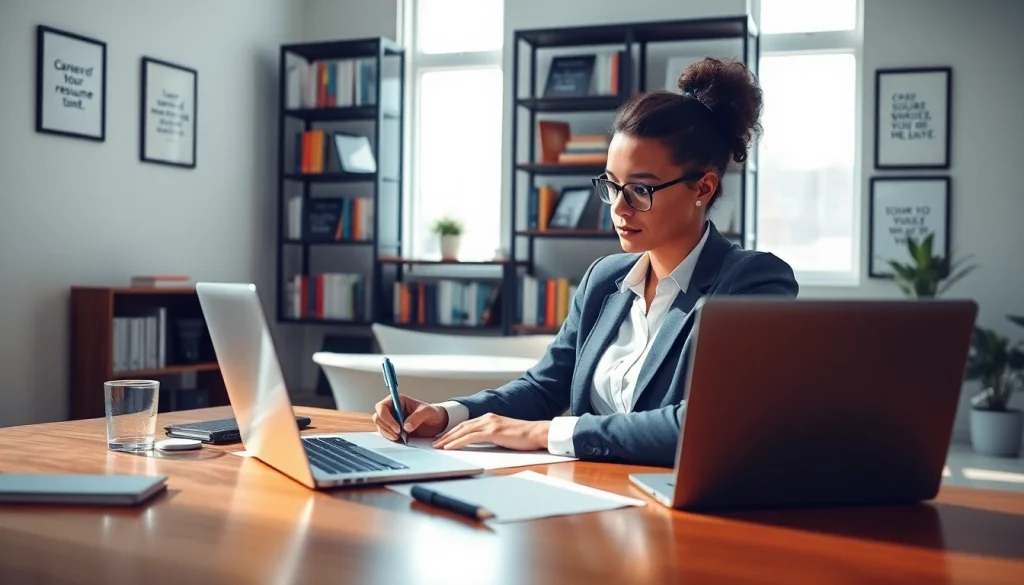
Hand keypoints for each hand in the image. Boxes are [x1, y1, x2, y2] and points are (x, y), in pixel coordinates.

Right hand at [372, 394, 448, 440]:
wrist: (436, 423)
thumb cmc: (432, 413)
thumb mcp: (427, 412)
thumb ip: (417, 417)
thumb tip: (406, 426)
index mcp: (398, 400)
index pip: (382, 407)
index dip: (386, 418)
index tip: (397, 428)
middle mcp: (392, 409)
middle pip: (378, 417)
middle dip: (387, 427)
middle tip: (399, 434)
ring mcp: (391, 419)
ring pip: (380, 426)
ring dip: (388, 433)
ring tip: (401, 437)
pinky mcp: (393, 429)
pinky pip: (385, 433)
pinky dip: (390, 437)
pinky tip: (400, 439)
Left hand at [432, 413, 549, 451]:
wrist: (539, 433)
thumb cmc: (525, 437)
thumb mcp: (504, 435)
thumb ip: (491, 437)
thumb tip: (481, 445)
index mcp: (490, 418)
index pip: (466, 425)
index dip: (452, 432)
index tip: (442, 439)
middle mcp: (487, 418)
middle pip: (461, 426)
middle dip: (446, 435)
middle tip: (434, 444)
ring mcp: (490, 423)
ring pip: (462, 431)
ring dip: (448, 439)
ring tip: (437, 446)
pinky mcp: (493, 431)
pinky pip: (470, 437)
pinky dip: (457, 442)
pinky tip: (449, 447)